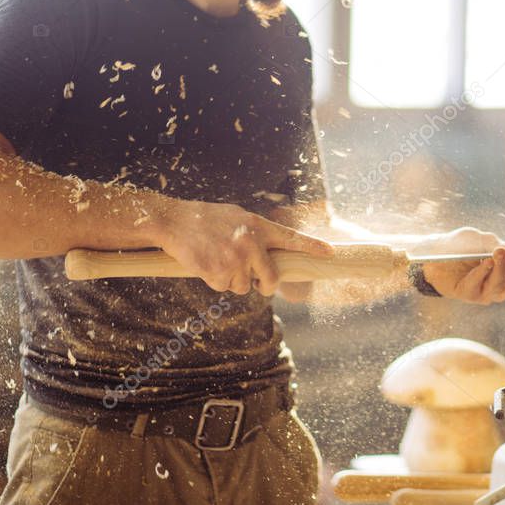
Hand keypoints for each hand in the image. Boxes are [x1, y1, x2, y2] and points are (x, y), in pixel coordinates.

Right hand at [152, 199, 332, 295]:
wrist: (174, 221)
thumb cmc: (206, 218)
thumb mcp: (237, 217)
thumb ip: (256, 233)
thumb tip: (269, 252)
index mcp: (258, 226)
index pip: (291, 238)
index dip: (312, 246)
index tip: (330, 252)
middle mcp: (251, 243)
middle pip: (270, 278)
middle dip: (265, 285)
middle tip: (259, 284)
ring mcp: (236, 259)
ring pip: (243, 286)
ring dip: (232, 280)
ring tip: (217, 259)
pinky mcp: (218, 272)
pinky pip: (223, 288)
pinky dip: (215, 281)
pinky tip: (205, 264)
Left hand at [416, 227, 504, 304]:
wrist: (434, 251)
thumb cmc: (461, 246)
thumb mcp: (484, 240)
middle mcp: (497, 285)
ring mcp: (483, 292)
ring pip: (499, 286)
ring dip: (500, 269)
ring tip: (498, 253)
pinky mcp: (468, 294)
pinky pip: (478, 286)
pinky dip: (483, 273)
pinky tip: (485, 262)